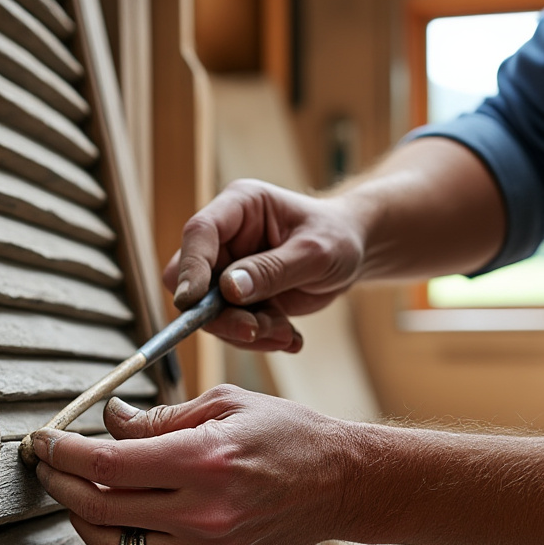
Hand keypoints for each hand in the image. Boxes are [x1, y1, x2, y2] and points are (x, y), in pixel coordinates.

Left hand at [32, 386, 359, 544]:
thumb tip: (106, 420)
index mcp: (201, 461)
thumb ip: (157, 418)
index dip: (62, 453)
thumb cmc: (285, 434)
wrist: (341, 484)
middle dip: (59, 486)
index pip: (106, 464)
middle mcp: (201, 512)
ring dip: (83, 520)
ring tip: (79, 492)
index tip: (42, 442)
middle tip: (47, 466)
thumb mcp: (222, 405)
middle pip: (98, 508)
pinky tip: (118, 515)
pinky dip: (120, 541)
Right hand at [168, 179, 367, 351]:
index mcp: (239, 207)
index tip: (193, 303)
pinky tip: (289, 337)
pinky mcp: (237, 298)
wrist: (353, 254)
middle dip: (221, 314)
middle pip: (193, 280)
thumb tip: (229, 290)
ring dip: (247, 332)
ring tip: (286, 335)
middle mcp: (225, 238)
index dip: (190, 267)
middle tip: (254, 331)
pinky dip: (259, 338)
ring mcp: (228, 269)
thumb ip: (272, 270)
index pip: (199, 233)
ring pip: (210, 312)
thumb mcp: (314, 253)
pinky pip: (231, 327)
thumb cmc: (337, 237)